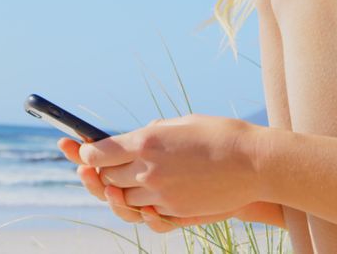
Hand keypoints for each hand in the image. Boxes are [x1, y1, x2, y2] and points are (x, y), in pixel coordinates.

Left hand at [57, 114, 282, 231]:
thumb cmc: (219, 135)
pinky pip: (145, 213)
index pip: (97, 153)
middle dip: (100, 173)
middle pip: (105, 178)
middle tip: (97, 167)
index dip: (85, 154)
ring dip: (118, 191)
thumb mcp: (180, 123)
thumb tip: (136, 136)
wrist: (253, 163)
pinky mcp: (174, 211)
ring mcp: (160, 194)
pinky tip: (144, 195)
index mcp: (145, 142)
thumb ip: (153, 132)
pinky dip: (141, 205)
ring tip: (120, 181)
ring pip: (122, 198)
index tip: (82, 152)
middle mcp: (147, 170)